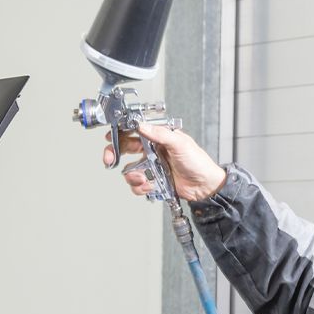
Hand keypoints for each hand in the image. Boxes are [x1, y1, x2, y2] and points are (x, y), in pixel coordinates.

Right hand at [103, 122, 226, 201]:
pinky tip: (149, 186)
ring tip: (142, 178)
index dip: (119, 132)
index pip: (134, 131)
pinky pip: (137, 185)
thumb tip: (142, 125)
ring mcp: (151, 166)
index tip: (109, 136)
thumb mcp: (180, 143)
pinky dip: (140, 188)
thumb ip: (160, 134)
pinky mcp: (152, 181)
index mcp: (158, 137)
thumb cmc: (197, 161)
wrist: (204, 185)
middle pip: (125, 149)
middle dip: (114, 154)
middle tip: (110, 160)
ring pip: (129, 170)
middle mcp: (152, 151)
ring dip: (132, 176)